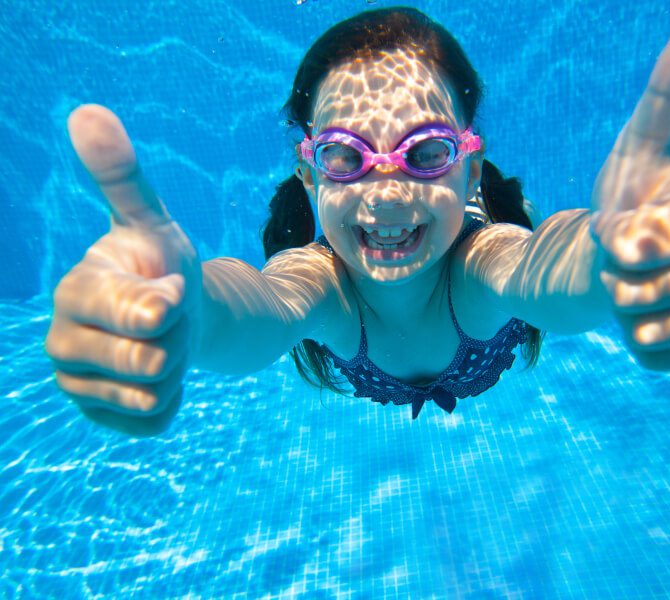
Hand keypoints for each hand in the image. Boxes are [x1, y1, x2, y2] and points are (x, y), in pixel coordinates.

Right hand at [45, 105, 201, 434]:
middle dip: (178, 339)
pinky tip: (156, 378)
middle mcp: (61, 340)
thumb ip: (123, 178)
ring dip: (175, 370)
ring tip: (160, 345)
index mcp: (74, 291)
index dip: (170, 304)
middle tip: (168, 320)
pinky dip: (170, 402)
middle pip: (153, 361)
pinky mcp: (99, 418)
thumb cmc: (162, 266)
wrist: (175, 316)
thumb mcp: (154, 221)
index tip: (170, 290)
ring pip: (153, 393)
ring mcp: (76, 384)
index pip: (143, 315)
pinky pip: (153, 421)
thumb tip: (87, 113)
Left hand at [591, 13, 669, 370]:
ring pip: (648, 327)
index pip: (656, 243)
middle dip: (613, 274)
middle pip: (645, 290)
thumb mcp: (638, 142)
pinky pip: (652, 356)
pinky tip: (645, 316)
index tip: (617, 229)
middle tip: (624, 257)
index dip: (620, 239)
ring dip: (621, 306)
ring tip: (635, 283)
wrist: (618, 255)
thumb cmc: (631, 196)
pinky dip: (630, 338)